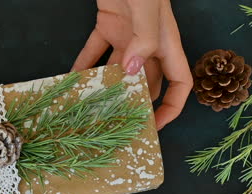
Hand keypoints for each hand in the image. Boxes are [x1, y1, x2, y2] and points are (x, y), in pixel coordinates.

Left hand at [72, 0, 192, 129]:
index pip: (180, 83)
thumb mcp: (148, 10)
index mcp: (166, 43)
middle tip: (115, 122)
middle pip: (145, 82)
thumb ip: (144, 40)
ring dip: (105, 86)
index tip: (156, 125)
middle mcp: (148, 45)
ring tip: (89, 106)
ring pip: (118, 70)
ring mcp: (127, 36)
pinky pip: (94, 51)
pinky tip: (71, 79)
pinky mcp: (106, 26)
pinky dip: (84, 65)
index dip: (172, 107)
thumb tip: (132, 72)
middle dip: (133, 102)